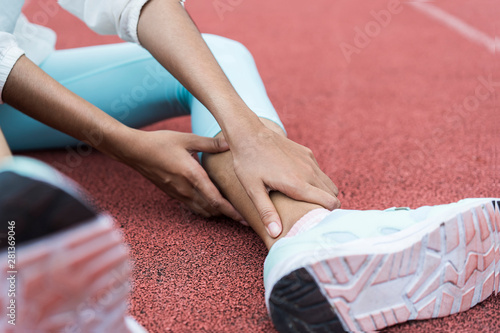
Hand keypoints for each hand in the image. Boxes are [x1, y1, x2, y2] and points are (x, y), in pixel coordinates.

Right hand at [118, 129, 242, 220]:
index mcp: (192, 175)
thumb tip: (229, 143)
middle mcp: (186, 189)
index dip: (230, 211)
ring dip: (216, 213)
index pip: (215, 199)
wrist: (135, 151)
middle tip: (243, 217)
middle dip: (227, 215)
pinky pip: (192, 206)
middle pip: (211, 209)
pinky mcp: (172, 194)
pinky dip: (204, 209)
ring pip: (201, 210)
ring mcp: (178, 193)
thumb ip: (209, 143)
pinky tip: (211, 205)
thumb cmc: (160, 143)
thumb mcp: (187, 139)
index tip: (243, 217)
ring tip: (230, 213)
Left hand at [230, 125, 339, 237]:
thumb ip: (266, 212)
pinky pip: (318, 171)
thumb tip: (276, 234)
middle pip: (333, 194)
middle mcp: (308, 172)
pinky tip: (299, 184)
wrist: (249, 133)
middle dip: (327, 205)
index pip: (329, 202)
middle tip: (312, 214)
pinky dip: (316, 181)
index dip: (329, 214)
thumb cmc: (248, 163)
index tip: (319, 221)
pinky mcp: (306, 153)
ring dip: (323, 193)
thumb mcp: (253, 190)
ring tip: (307, 203)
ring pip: (328, 182)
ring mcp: (308, 161)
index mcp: (298, 184)